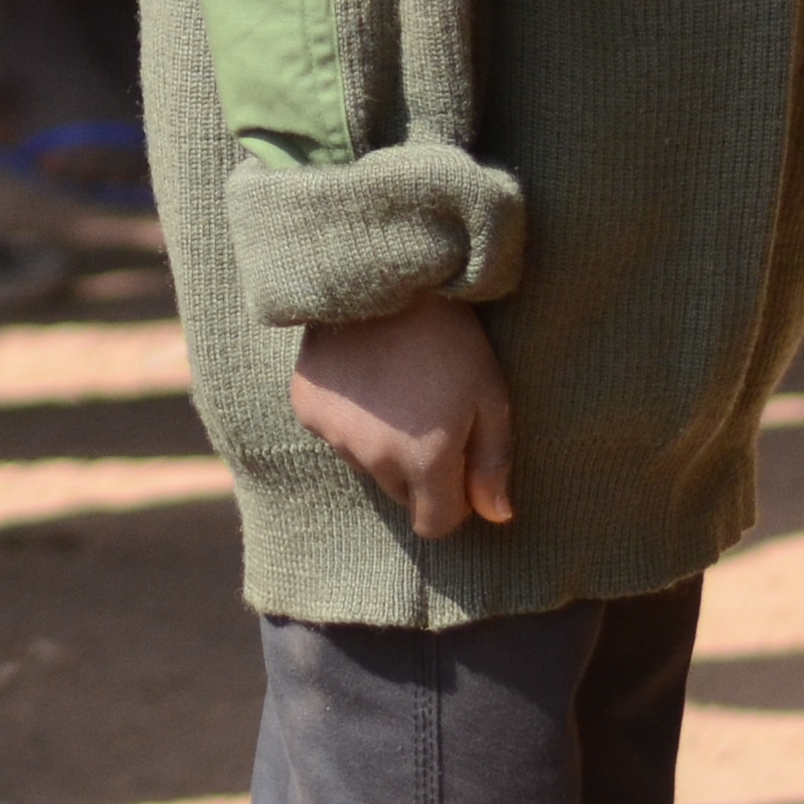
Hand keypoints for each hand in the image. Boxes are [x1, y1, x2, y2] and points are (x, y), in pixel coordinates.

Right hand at [288, 297, 516, 539]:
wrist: (384, 278)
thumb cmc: (450, 338)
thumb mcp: (491, 396)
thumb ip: (493, 463)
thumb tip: (496, 516)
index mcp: (425, 460)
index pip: (434, 524)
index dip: (452, 506)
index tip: (459, 472)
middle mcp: (374, 458)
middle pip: (399, 493)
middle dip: (417, 471)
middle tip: (429, 416)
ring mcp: (335, 435)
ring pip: (365, 463)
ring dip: (381, 443)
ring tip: (397, 389)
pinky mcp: (307, 409)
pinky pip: (334, 434)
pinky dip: (350, 418)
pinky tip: (365, 378)